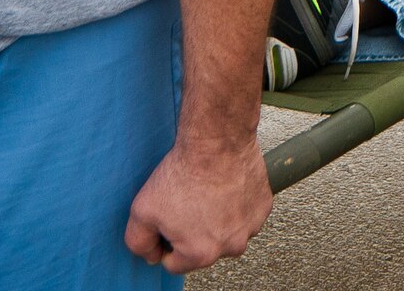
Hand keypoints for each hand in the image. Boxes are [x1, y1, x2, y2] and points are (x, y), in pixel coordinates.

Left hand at [125, 133, 273, 274]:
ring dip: (218, 219)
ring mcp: (251, 226)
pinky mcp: (263, 207)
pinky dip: (236, 204)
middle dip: (193, 232)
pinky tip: (225, 185)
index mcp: (201, 254)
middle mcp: (231, 246)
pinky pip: (244, 214)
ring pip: (227, 232)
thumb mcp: (141, 211)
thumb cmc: (183, 174)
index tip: (168, 218)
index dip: (165, 240)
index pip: (174, 262)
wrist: (217, 141)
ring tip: (207, 192)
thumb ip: (139, 242)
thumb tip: (151, 254)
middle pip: (204, 248)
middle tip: (188, 201)